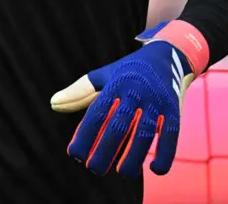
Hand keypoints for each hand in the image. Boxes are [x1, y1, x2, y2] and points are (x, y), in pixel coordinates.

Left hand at [51, 22, 195, 177]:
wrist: (168, 54)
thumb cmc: (128, 71)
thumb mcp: (104, 76)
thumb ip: (80, 92)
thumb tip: (52, 104)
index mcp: (115, 84)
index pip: (97, 113)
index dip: (85, 135)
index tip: (75, 155)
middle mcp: (135, 91)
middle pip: (118, 125)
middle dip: (105, 150)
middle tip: (94, 170)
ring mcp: (156, 100)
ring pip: (145, 132)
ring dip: (134, 155)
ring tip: (123, 173)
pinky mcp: (174, 108)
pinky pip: (171, 134)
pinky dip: (165, 153)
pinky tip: (155, 170)